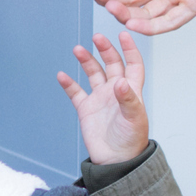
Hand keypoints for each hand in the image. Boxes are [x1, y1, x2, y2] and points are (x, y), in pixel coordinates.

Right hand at [57, 32, 149, 163]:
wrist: (116, 161)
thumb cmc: (131, 141)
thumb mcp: (134, 119)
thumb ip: (128, 99)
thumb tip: (119, 82)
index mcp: (131, 90)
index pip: (133, 64)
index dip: (129, 49)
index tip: (123, 34)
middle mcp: (115, 91)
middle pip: (111, 64)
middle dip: (105, 50)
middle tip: (97, 38)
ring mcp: (100, 99)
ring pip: (92, 73)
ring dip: (86, 61)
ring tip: (78, 50)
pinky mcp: (86, 109)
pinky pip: (76, 92)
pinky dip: (68, 83)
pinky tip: (62, 75)